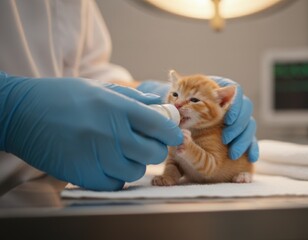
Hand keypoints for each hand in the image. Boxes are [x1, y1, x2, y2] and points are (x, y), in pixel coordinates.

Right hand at [0, 73, 182, 190]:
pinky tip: (106, 164)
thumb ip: (133, 99)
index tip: (174, 135)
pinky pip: (115, 184)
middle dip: (154, 149)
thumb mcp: (99, 89)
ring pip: (135, 172)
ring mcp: (97, 156)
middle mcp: (110, 133)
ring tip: (120, 152)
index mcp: (117, 108)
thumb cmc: (62, 97)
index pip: (159, 125)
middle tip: (145, 143)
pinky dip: (115, 177)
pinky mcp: (83, 175)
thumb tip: (159, 104)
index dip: (172, 132)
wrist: (21, 113)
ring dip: (133, 164)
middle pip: (153, 153)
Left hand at [137, 77, 258, 161]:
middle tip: (226, 138)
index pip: (236, 91)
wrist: (183, 126)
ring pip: (250, 125)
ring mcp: (238, 120)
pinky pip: (252, 140)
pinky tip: (251, 157)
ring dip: (244, 139)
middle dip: (238, 124)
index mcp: (221, 92)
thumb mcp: (181, 102)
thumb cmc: (182, 109)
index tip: (227, 118)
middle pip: (246, 108)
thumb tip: (172, 73)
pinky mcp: (241, 135)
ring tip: (232, 153)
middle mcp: (233, 105)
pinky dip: (253, 148)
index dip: (234, 104)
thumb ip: (179, 89)